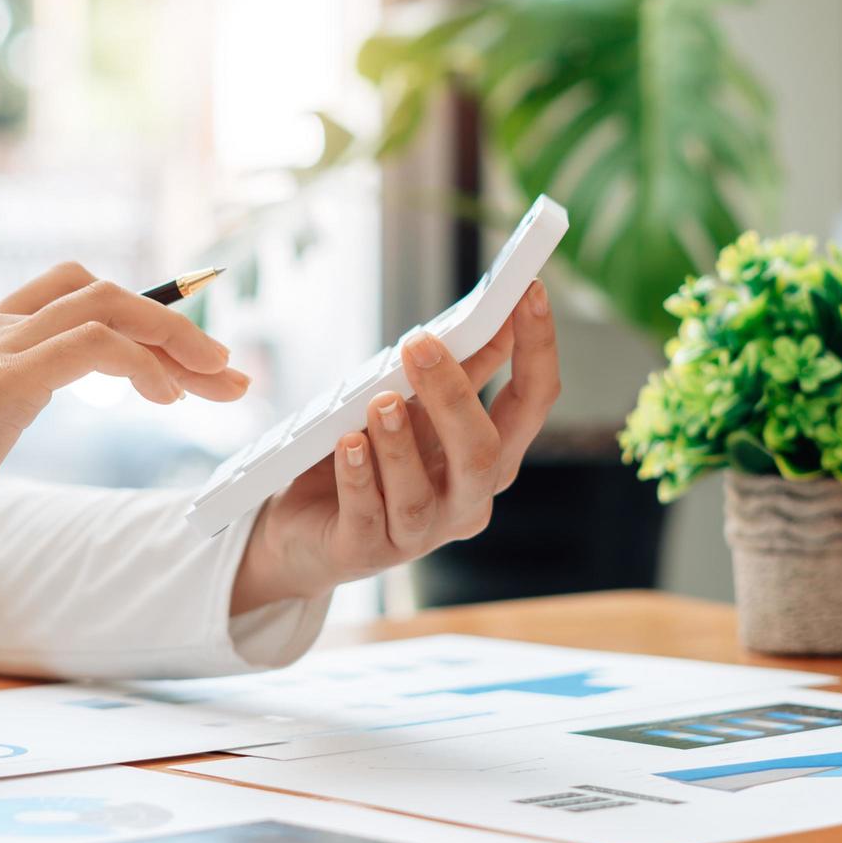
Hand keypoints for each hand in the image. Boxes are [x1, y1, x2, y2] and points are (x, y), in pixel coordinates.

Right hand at [0, 262, 248, 606]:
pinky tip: (167, 399)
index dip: (144, 316)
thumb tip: (30, 408)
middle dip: (180, 327)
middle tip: (230, 374)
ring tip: (218, 385)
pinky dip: (144, 364)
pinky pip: (95, 346)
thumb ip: (6, 404)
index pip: (78, 293)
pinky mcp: (2, 381)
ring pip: (111, 306)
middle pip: (107, 292)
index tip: (193, 362)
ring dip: (179, 341)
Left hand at [231, 280, 558, 613]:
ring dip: (399, 444)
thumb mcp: (414, 409)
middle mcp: (463, 502)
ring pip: (420, 494)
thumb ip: (457, 372)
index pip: (531, 404)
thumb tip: (497, 310)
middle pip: (481, 454)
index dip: (536, 349)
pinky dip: (358, 476)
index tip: (529, 291)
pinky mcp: (364, 551)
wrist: (305, 529)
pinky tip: (346, 444)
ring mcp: (416, 534)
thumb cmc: (368, 459)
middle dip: (454, 396)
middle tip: (419, 344)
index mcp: (487, 461)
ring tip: (379, 402)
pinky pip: (366, 515)